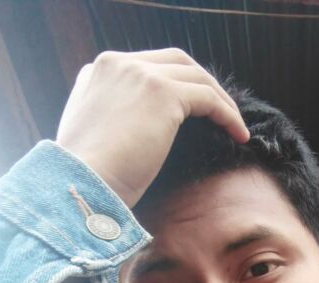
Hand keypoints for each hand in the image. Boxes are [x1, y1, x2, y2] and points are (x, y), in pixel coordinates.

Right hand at [56, 49, 249, 207]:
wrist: (80, 183)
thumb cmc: (86, 177)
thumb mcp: (93, 138)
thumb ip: (110, 119)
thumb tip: (134, 133)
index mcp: (99, 71)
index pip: (147, 65)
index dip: (175, 84)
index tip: (192, 111)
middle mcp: (119, 64)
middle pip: (175, 62)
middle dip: (201, 84)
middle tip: (219, 113)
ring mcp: (140, 74)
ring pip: (195, 76)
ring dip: (220, 100)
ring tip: (235, 127)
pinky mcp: (163, 93)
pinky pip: (208, 98)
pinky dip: (227, 115)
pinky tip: (238, 135)